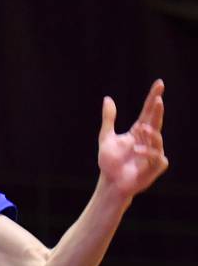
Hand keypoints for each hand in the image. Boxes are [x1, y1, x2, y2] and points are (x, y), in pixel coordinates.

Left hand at [98, 80, 168, 199]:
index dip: (153, 98)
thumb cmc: (110, 161)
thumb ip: (109, 118)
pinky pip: (157, 156)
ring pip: (157, 138)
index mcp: (138, 131)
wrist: (110, 181)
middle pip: (155, 121)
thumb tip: (108, 98)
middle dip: (158, 111)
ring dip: (150, 134)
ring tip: (141, 130)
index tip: (159, 84)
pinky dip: (148, 151)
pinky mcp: (156, 166)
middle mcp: (148, 140)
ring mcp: (153, 152)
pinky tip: (137, 149)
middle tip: (158, 100)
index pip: (147, 111)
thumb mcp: (106, 137)